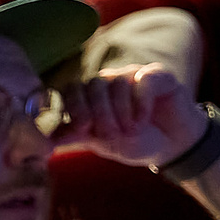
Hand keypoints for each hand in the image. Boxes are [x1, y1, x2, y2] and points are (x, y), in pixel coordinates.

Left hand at [51, 63, 210, 165]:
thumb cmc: (133, 142)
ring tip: (131, 131)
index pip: (71, 90)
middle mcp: (108, 82)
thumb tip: (47, 141)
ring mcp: (131, 75)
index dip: (74, 107)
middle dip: (99, 112)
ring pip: (116, 82)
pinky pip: (142, 79)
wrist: (172, 144)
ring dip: (121, 110)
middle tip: (109, 134)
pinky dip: (140, 102)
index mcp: (89, 97)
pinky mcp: (157, 75)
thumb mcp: (102, 143)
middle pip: (93, 84)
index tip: (82, 128)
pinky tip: (143, 120)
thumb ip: (77, 136)